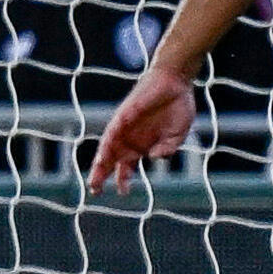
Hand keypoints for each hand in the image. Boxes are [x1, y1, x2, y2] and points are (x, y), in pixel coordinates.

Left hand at [89, 67, 194, 190]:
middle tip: (95, 190)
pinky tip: (105, 151)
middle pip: (111, 159)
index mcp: (142, 144)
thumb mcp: (177, 134)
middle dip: (102, 175)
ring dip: (101, 161)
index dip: (123, 179)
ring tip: (96, 176)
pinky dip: (110, 139)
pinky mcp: (126, 112)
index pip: (126, 166)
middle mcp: (130, 137)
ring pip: (108, 146)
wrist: (176, 80)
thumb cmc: (177, 106)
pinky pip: (114, 127)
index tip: (123, 192)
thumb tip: (155, 158)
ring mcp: (126, 125)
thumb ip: (169, 148)